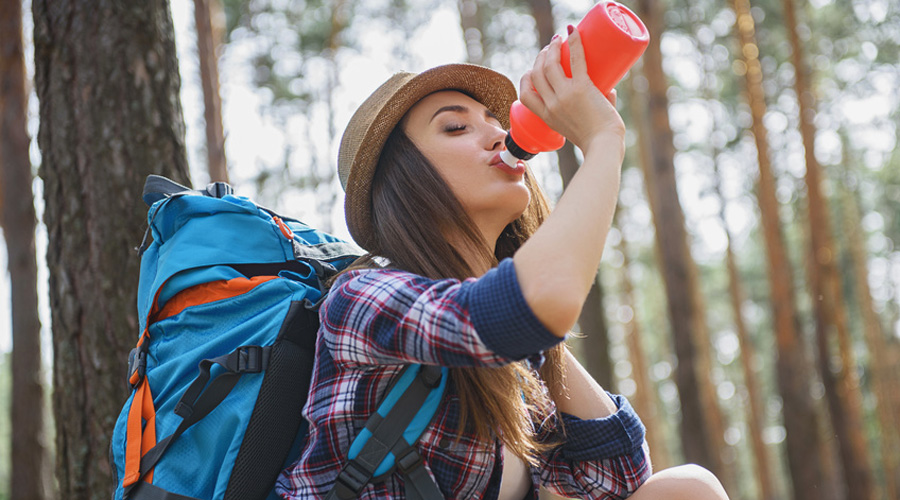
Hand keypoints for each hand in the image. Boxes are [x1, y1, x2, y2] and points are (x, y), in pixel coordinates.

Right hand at [518, 28, 624, 155]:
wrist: (604, 145)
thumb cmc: (597, 140)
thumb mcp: (582, 126)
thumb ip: (594, 107)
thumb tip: (610, 90)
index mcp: (546, 116)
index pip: (525, 94)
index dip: (527, 78)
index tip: (535, 69)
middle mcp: (551, 104)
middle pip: (536, 74)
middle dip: (540, 57)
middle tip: (550, 48)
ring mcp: (564, 96)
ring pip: (549, 64)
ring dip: (552, 48)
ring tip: (558, 40)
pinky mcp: (581, 88)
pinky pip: (574, 60)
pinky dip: (574, 43)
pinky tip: (572, 32)